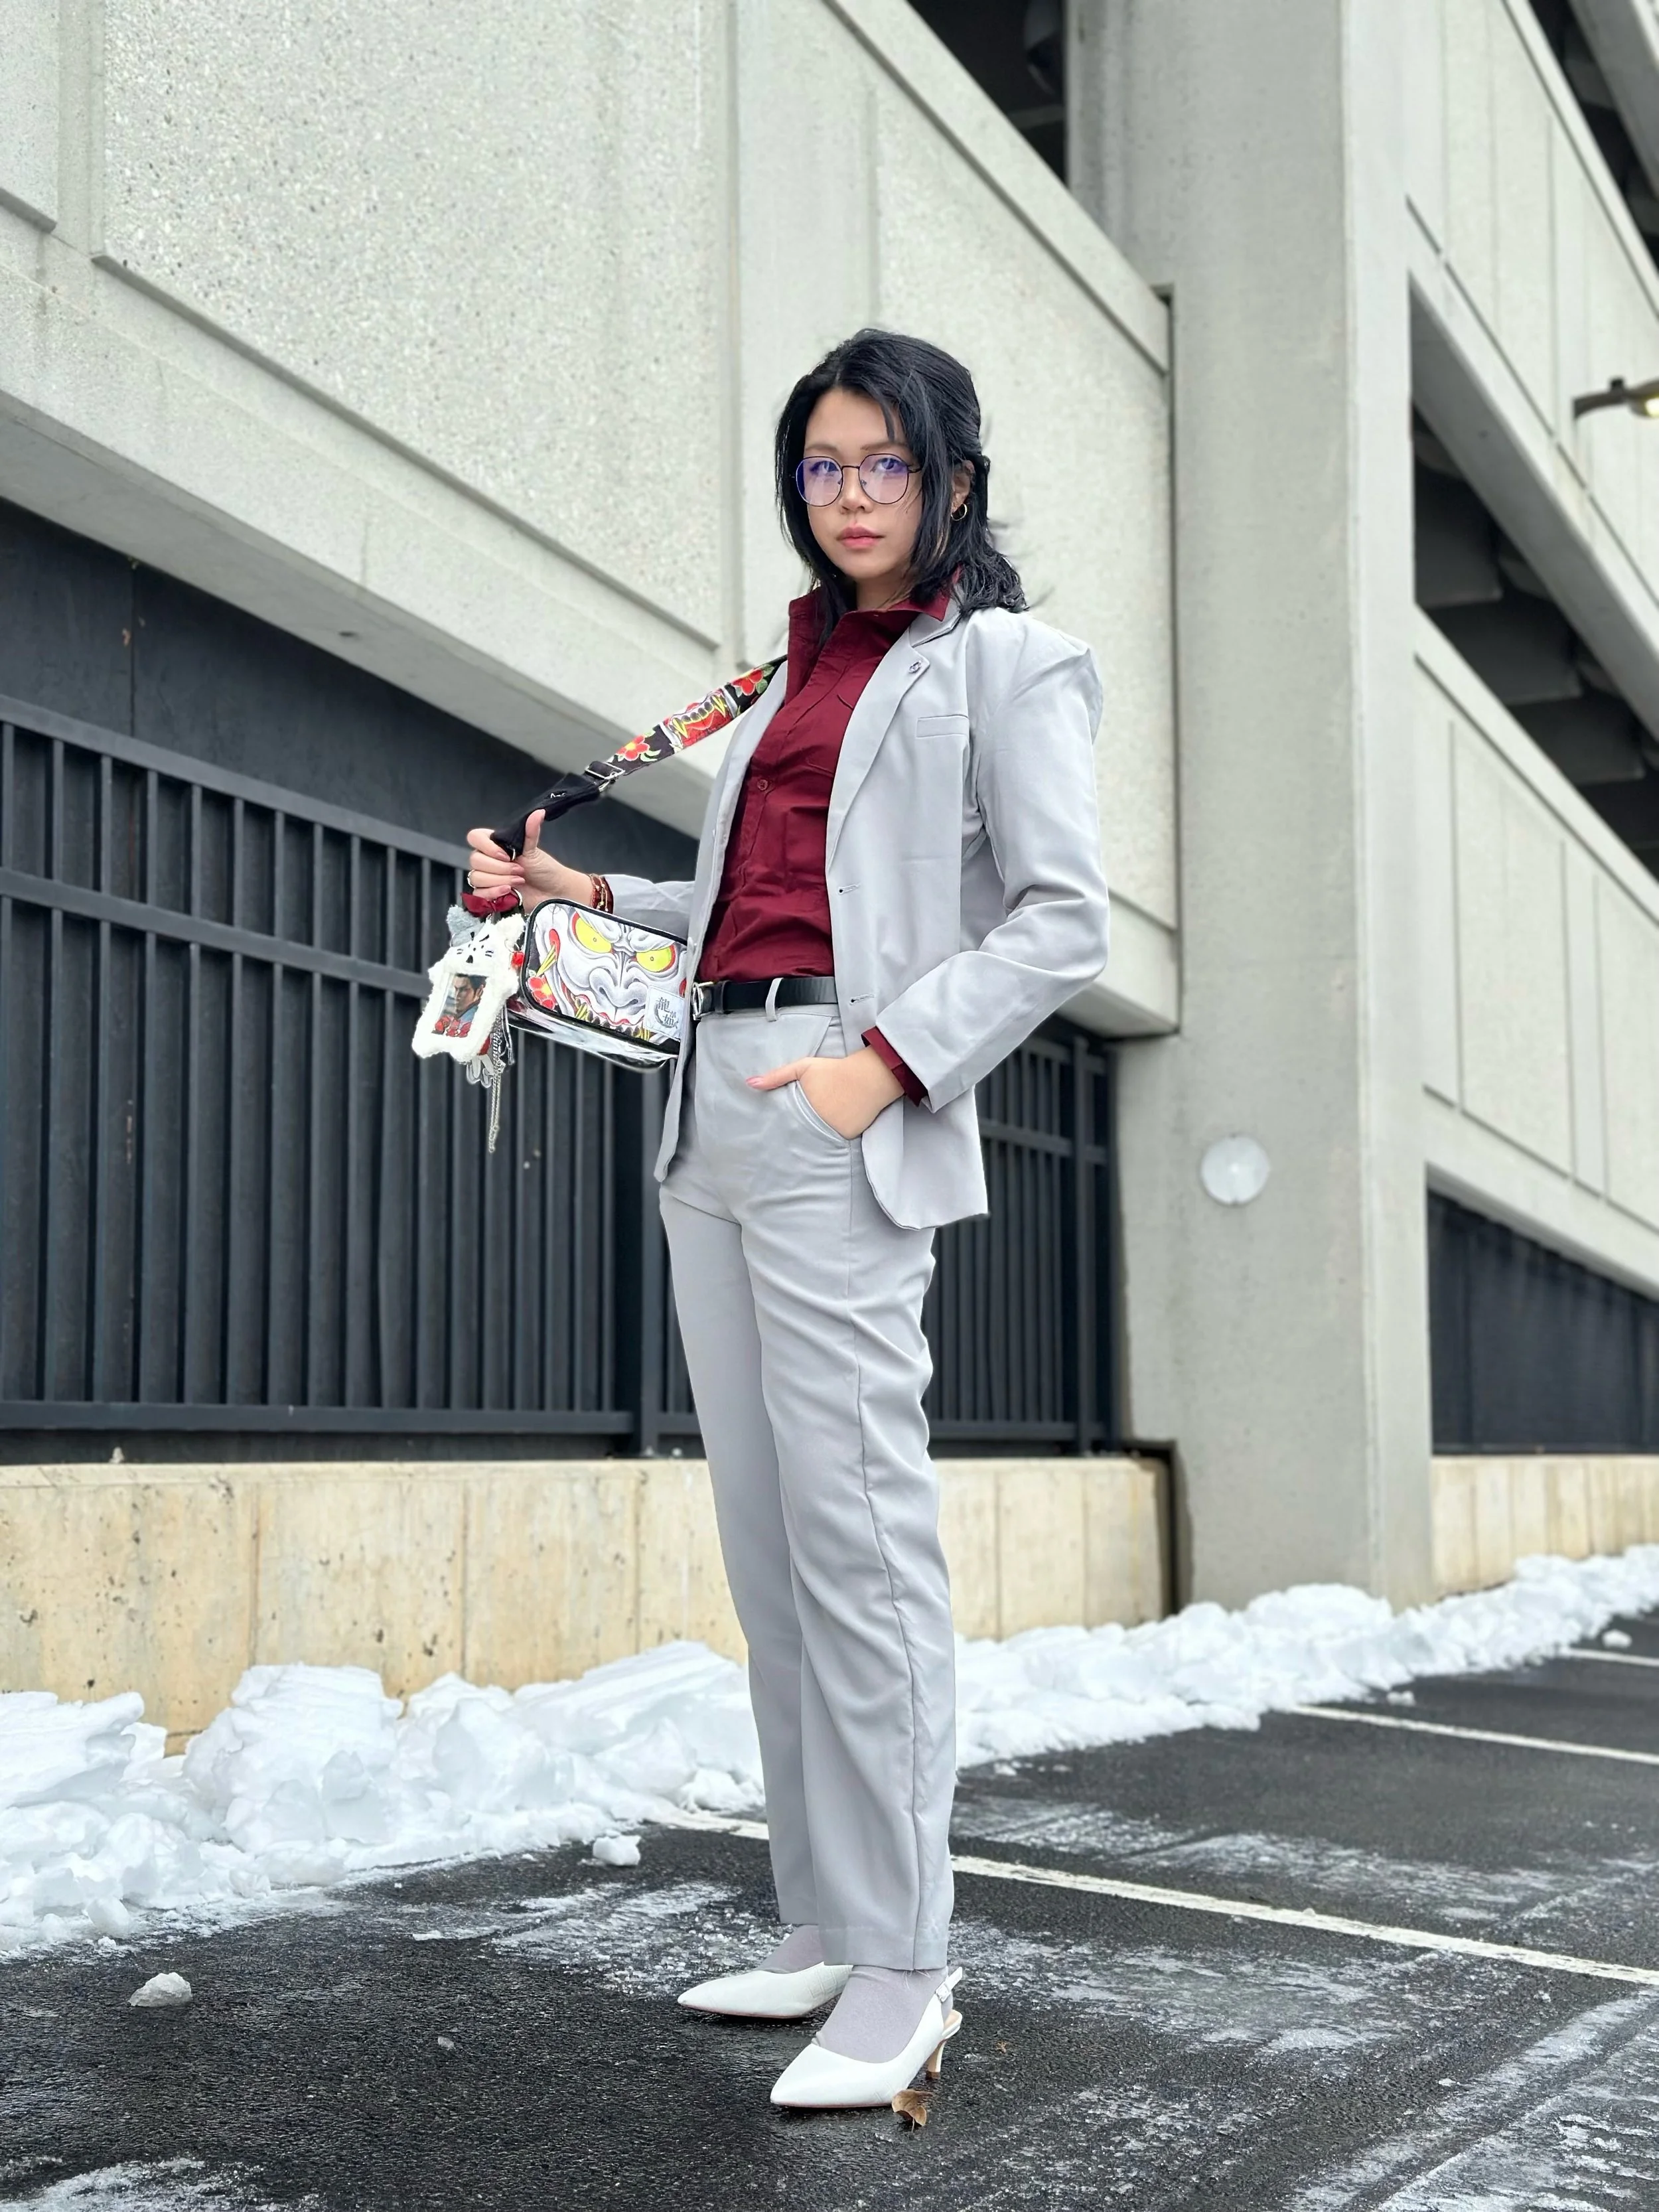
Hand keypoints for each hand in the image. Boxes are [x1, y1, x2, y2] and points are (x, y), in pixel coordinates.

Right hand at [464, 809, 591, 905]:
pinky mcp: (489, 894)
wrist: (551, 891)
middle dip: (499, 868)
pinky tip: (508, 891)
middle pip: (475, 860)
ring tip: (518, 881)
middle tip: (519, 870)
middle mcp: (488, 859)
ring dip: (498, 880)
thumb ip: (531, 831)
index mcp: (494, 844)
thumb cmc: (543, 869)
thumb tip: (538, 813)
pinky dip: (493, 893)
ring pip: (476, 877)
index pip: (474, 837)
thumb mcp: (535, 850)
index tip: (505, 855)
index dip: (487, 847)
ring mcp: (487, 877)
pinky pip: (479, 893)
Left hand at [747, 1045, 903, 1138]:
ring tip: (803, 1143)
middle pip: (799, 1134)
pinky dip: (830, 1139)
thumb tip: (749, 1083)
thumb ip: (776, 1076)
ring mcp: (832, 1131)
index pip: (785, 1123)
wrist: (870, 1076)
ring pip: (815, 1140)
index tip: (771, 1133)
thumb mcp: (803, 1067)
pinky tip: (827, 1135)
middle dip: (792, 1136)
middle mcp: (816, 1121)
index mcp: (803, 1106)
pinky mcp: (847, 1136)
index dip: (779, 1127)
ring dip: (810, 1139)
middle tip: (782, 1144)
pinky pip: (833, 1141)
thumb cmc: (835, 1069)